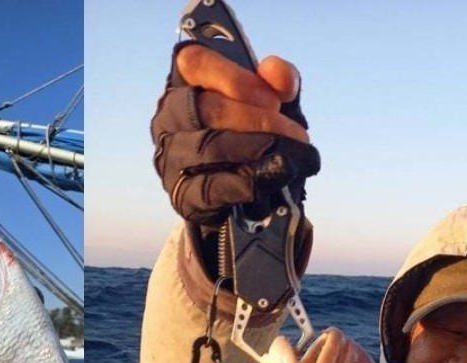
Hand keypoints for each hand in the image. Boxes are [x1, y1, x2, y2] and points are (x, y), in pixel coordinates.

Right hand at [150, 44, 319, 224]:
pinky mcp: (181, 194)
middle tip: (295, 132)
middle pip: (207, 108)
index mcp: (187, 83)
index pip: (194, 62)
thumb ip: (280, 80)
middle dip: (258, 119)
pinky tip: (273, 178)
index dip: (233, 75)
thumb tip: (274, 71)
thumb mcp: (273, 103)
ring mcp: (171, 158)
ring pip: (209, 147)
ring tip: (290, 156)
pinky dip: (248, 181)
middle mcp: (171, 118)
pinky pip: (212, 186)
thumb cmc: (254, 137)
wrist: (247, 198)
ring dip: (258, 149)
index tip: (272, 98)